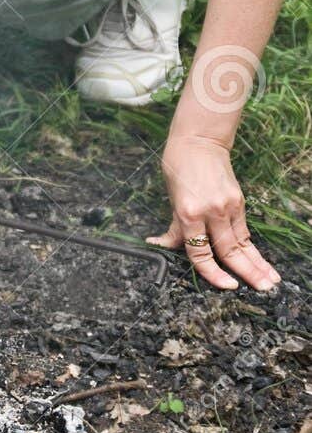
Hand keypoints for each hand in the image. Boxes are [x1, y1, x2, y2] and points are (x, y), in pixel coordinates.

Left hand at [147, 135, 280, 291]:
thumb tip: (161, 244)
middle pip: (229, 250)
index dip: (213, 273)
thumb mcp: (171, 198)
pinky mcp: (238, 201)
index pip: (200, 252)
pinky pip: (243, 230)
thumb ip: (174, 227)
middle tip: (262, 290)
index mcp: (188, 212)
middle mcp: (211, 211)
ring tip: (271, 282)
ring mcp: (227, 206)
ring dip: (257, 264)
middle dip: (247, 273)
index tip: (227, 286)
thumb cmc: (178, 168)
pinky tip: (261, 260)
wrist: (199, 141)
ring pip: (242, 242)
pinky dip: (251, 247)